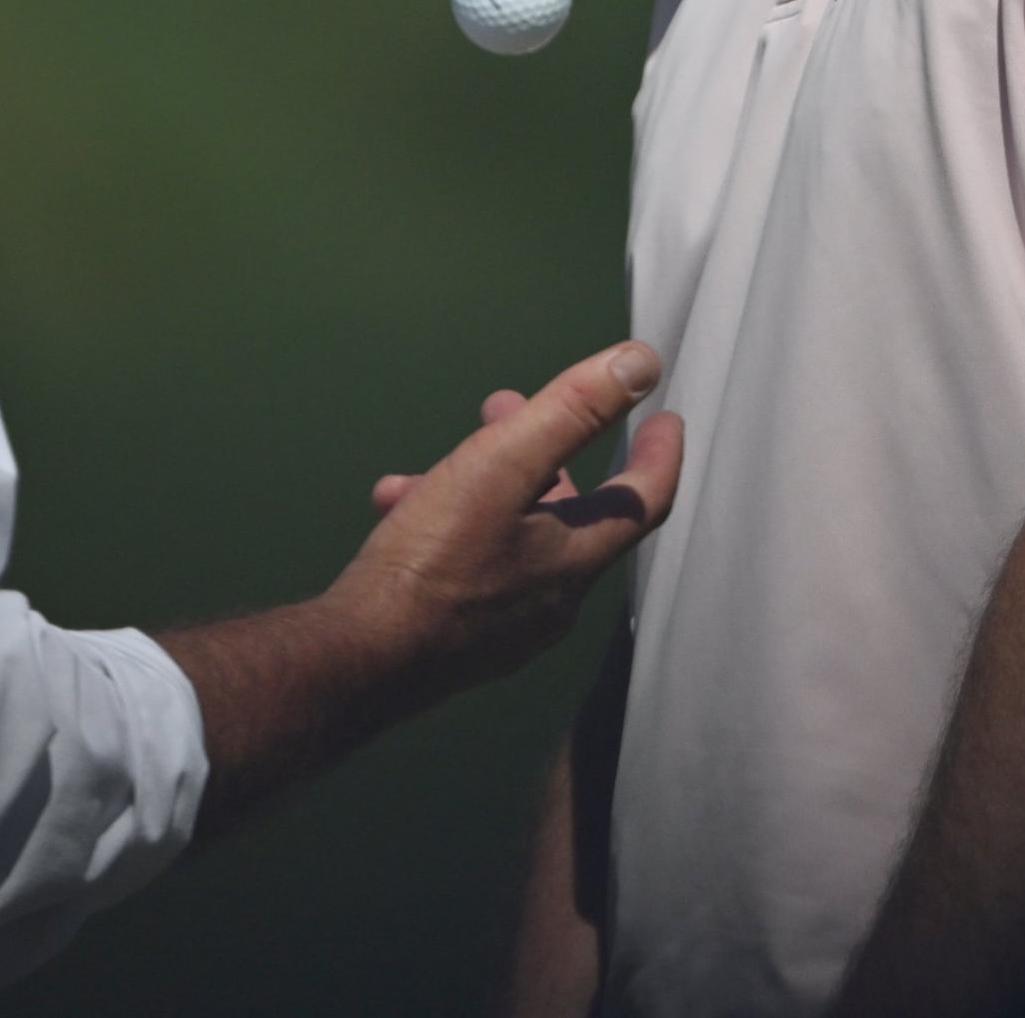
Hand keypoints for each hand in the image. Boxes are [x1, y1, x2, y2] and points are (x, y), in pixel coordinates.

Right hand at [318, 342, 684, 704]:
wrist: (358, 661)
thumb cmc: (431, 561)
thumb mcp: (500, 466)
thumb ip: (571, 412)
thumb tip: (641, 363)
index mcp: (576, 559)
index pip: (645, 500)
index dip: (659, 454)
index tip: (665, 419)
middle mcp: (555, 600)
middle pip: (570, 513)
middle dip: (542, 452)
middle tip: (502, 408)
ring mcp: (510, 628)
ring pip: (513, 537)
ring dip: (481, 487)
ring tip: (426, 465)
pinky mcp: (466, 643)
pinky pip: (475, 570)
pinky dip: (449, 529)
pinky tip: (397, 508)